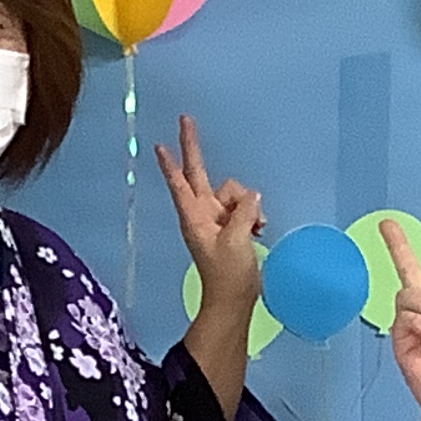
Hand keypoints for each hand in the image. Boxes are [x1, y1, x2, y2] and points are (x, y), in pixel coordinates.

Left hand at [155, 117, 264, 315]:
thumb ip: (244, 211)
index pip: (181, 183)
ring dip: (248, 204)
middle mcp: (203, 213)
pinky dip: (254, 214)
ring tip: (256, 227)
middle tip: (185, 120)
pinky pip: (244, 207)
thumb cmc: (228, 273)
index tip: (160, 144)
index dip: (172, 163)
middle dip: (194, 148)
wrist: (233, 301)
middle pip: (199, 174)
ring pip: (233, 193)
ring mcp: (217, 219)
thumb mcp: (237, 239)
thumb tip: (252, 197)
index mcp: (195, 216)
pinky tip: (260, 229)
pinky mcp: (231, 227)